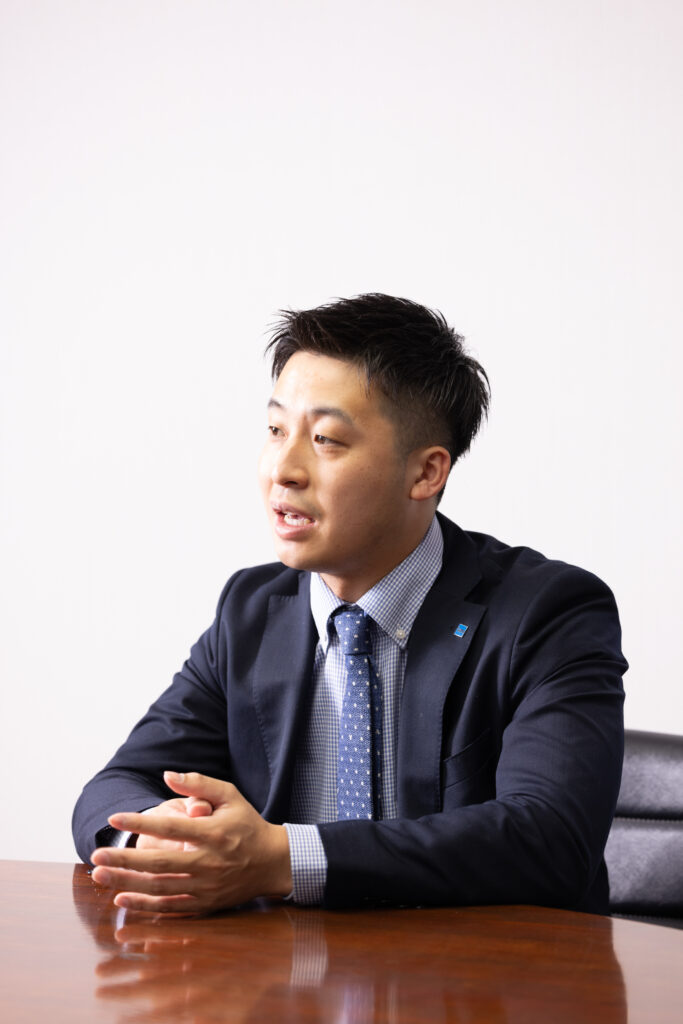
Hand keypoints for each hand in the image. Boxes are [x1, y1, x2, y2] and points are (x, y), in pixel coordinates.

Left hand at [91, 771, 292, 914]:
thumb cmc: (247, 824)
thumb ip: (199, 784)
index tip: (115, 817)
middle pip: (160, 863)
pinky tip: (120, 900)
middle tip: (95, 856)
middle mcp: (209, 862)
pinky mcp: (205, 903)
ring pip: (160, 888)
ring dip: (126, 883)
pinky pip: (169, 907)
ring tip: (99, 876)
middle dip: (124, 861)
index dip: (141, 823)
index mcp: (214, 832)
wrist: (272, 862)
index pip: (171, 828)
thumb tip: (167, 775)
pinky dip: (144, 905)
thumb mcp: (230, 796)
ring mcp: (206, 886)